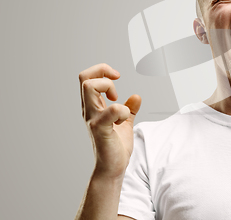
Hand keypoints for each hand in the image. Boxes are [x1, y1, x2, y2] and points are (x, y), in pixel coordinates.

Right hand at [79, 63, 141, 177]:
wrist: (112, 169)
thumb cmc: (115, 147)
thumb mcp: (125, 123)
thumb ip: (129, 109)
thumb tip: (136, 96)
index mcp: (93, 106)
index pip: (87, 78)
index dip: (102, 71)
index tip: (117, 79)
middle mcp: (89, 110)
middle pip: (84, 78)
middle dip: (102, 72)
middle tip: (116, 83)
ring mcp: (93, 119)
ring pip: (89, 87)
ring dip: (108, 87)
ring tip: (118, 102)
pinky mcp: (100, 129)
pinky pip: (110, 110)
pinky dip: (122, 110)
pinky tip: (124, 120)